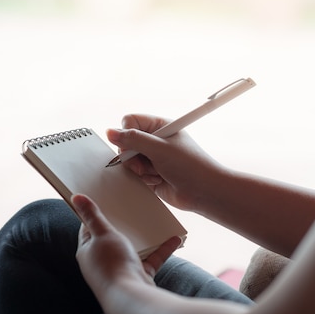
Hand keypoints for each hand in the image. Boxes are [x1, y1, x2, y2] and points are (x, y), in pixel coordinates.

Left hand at [72, 193, 180, 292]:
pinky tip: (174, 238)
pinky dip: (162, 249)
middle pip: (112, 238)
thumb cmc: (112, 265)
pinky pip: (151, 258)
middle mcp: (102, 261)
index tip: (104, 199)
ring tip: (152, 219)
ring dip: (144, 236)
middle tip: (130, 206)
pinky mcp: (138, 275)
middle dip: (122, 223)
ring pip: (133, 248)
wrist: (131, 297)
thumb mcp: (102, 233)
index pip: (88, 229)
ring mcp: (121, 269)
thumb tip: (76, 197)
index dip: (95, 214)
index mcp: (88, 251)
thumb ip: (92, 215)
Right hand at [106, 114, 223, 210]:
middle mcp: (156, 140)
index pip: (130, 121)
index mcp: (160, 126)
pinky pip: (135, 173)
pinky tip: (157, 180)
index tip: (133, 146)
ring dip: (140, 169)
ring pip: (129, 160)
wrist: (204, 192)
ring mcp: (153, 157)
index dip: (127, 133)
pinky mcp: (152, 173)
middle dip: (133, 156)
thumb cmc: (191, 166)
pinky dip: (144, 178)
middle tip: (146, 163)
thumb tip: (110, 132)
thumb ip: (133, 139)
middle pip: (127, 142)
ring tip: (156, 172)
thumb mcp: (159, 149)